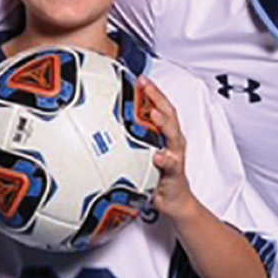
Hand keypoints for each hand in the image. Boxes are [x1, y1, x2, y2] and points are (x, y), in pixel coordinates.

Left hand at [135, 78, 198, 219]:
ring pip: (173, 134)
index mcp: (164, 133)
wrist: (174, 200)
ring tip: (154, 114)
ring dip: (164, 123)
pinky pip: (171, 165)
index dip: (151, 90)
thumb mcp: (141, 153)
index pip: (160, 106)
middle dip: (157, 97)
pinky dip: (165, 159)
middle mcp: (172, 140)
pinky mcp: (175, 172)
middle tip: (145, 85)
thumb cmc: (156, 174)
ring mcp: (176, 155)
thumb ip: (130, 139)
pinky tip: (157, 157)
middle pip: (168, 113)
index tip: (139, 77)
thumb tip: (101, 128)